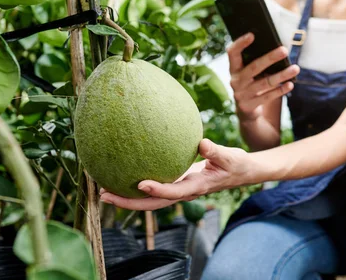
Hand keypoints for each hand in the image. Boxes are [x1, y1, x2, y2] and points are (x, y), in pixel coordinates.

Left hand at [99, 139, 251, 210]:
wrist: (241, 172)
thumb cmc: (236, 163)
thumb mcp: (230, 156)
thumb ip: (215, 150)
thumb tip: (201, 143)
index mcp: (198, 186)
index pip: (175, 192)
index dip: (158, 189)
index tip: (141, 184)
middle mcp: (185, 191)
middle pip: (154, 203)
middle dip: (130, 203)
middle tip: (105, 195)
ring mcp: (180, 189)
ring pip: (152, 200)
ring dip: (128, 199)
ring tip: (104, 191)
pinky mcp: (178, 183)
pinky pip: (155, 189)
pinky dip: (138, 188)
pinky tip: (123, 178)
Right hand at [227, 32, 299, 121]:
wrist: (245, 110)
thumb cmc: (251, 84)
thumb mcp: (248, 73)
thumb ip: (256, 62)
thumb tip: (277, 50)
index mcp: (233, 69)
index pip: (233, 53)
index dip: (240, 43)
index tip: (252, 34)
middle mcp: (235, 81)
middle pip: (254, 67)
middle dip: (270, 58)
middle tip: (284, 50)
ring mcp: (242, 94)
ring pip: (265, 82)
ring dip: (282, 75)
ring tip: (295, 68)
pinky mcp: (250, 105)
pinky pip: (268, 96)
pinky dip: (280, 90)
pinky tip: (290, 84)